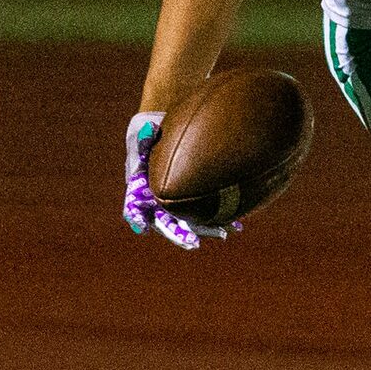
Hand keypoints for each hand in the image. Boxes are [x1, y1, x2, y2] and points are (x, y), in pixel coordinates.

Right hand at [122, 113, 233, 249]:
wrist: (173, 127)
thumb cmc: (153, 128)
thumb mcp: (143, 130)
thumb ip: (141, 143)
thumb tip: (143, 144)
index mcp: (140, 188)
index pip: (134, 208)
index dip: (138, 218)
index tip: (143, 227)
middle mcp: (157, 200)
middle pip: (166, 223)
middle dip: (179, 234)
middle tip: (192, 242)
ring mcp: (176, 201)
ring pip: (189, 222)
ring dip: (205, 230)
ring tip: (223, 233)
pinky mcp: (194, 198)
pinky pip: (206, 213)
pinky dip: (220, 220)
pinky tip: (236, 225)